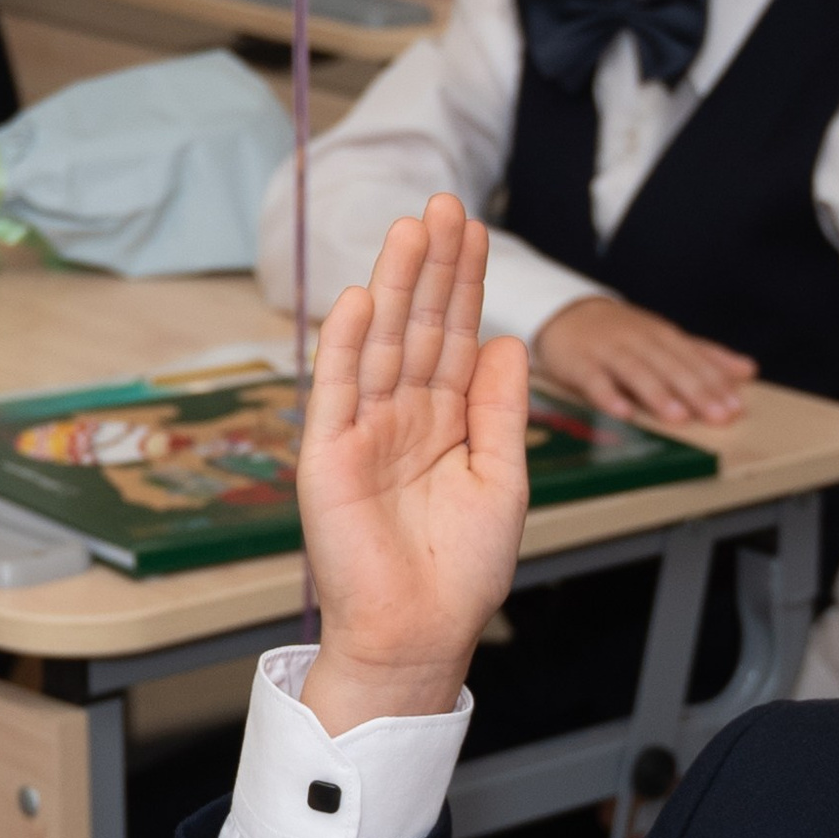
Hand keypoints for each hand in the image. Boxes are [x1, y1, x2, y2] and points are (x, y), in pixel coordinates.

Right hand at [297, 194, 529, 733]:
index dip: (464, 282)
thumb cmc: (462, 571)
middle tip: (446, 203)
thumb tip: (509, 340)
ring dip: (393, 287)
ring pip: (381, 345)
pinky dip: (346, 346)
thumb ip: (500, 409)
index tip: (475, 227)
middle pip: (419, 326)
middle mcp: (401, 417)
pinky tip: (361, 299)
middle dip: (432, 266)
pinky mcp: (329, 458)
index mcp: (444, 420)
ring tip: (411, 229)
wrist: (421, 634)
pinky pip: (337, 392)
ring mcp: (362, 433)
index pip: (456, 335)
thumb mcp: (500, 479)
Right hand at [532, 294, 755, 426]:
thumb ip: (704, 355)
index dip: (715, 382)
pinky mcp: (578, 363)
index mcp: (662, 335)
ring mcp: (607, 351)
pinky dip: (607, 396)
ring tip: (679, 417)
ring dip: (657, 394)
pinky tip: (622, 413)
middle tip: (718, 416)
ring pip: (635, 371)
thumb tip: (748, 370)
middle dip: (695, 390)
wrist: (565, 312)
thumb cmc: (623, 333)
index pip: (694, 358)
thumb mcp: (665, 338)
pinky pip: (593, 380)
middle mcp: (638, 340)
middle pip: (670, 365)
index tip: (736, 406)